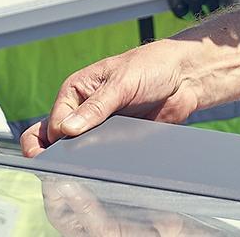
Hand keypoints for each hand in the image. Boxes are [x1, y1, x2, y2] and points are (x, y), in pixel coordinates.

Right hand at [20, 41, 197, 157]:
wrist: (185, 79)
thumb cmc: (151, 66)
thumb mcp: (121, 83)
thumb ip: (96, 108)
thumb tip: (67, 130)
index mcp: (76, 91)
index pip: (54, 123)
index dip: (57, 139)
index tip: (63, 148)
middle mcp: (83, 111)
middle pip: (58, 141)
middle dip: (55, 154)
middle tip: (60, 166)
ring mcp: (99, 128)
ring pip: (78, 152)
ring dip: (78, 161)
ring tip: (79, 171)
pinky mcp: (117, 141)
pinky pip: (103, 157)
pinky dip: (100, 164)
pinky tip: (102, 168)